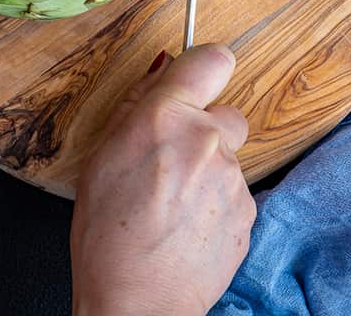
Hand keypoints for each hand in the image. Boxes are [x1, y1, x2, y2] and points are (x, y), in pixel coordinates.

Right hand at [71, 44, 255, 315]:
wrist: (139, 302)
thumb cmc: (107, 237)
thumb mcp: (101, 159)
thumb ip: (138, 107)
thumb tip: (162, 68)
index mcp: (166, 118)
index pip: (212, 59)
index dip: (206, 68)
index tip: (197, 80)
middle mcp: (207, 140)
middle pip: (226, 114)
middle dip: (206, 132)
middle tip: (172, 165)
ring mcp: (234, 176)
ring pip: (230, 159)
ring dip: (209, 173)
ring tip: (172, 208)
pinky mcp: (249, 209)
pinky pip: (236, 193)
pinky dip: (217, 205)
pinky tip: (188, 227)